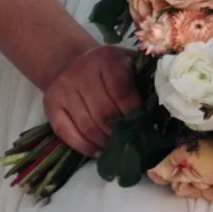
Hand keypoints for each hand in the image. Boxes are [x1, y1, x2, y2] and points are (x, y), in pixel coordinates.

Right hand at [43, 42, 139, 157]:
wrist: (72, 61)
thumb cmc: (110, 68)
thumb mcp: (128, 64)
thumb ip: (143, 82)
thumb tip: (160, 114)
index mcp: (106, 59)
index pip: (121, 91)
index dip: (133, 113)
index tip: (144, 127)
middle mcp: (81, 71)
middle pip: (103, 112)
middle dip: (120, 132)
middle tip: (132, 143)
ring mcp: (64, 88)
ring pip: (86, 125)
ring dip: (104, 142)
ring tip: (117, 149)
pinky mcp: (51, 104)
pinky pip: (66, 132)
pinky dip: (84, 146)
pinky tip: (98, 152)